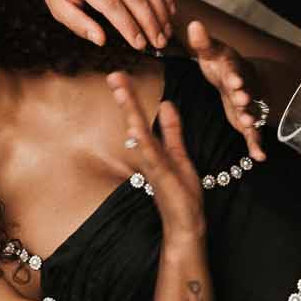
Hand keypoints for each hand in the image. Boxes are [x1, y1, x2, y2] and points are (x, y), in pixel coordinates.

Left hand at [25, 0, 174, 49]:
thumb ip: (78, 23)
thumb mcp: (56, 5)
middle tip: (158, 41)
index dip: (129, 26)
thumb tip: (101, 39)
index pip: (111, 4)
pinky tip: (167, 6)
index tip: (139, 44)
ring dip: (160, 7)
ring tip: (165, 29)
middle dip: (150, 21)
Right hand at [108, 72, 204, 245]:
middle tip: (114, 74)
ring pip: (139, 133)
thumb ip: (172, 132)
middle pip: (134, 121)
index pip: (139, 117)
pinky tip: (135, 125)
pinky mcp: (161, 175)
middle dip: (125, 98)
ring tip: (121, 90)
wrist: (186, 226)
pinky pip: (151, 153)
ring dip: (130, 111)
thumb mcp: (179, 155)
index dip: (130, 97)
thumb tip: (167, 104)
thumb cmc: (182, 195)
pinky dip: (142, 139)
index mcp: (152, 148)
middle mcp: (148, 155)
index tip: (120, 75)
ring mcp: (152, 165)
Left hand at [186, 19, 267, 162]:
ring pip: (250, 114)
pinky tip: (259, 157)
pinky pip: (252, 134)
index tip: (234, 79)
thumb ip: (202, 42)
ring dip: (250, 119)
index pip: (233, 71)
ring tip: (248, 125)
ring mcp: (246, 106)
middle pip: (244, 92)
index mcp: (232, 70)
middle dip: (243, 97)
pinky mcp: (246, 121)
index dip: (233, 75)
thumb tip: (193, 23)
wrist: (236, 78)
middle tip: (242, 99)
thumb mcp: (211, 52)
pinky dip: (256, 145)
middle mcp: (242, 88)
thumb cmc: (220, 64)